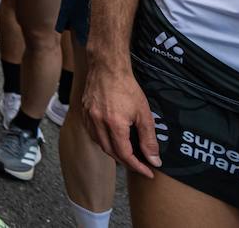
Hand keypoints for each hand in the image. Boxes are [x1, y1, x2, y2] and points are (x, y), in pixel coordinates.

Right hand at [83, 63, 160, 177]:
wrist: (107, 68)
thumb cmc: (126, 87)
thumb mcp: (144, 114)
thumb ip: (149, 139)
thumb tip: (154, 159)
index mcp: (114, 124)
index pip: (125, 154)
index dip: (137, 166)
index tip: (148, 172)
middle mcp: (98, 123)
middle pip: (111, 152)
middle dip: (126, 162)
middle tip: (139, 165)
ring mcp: (89, 117)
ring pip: (100, 144)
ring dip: (113, 152)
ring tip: (126, 153)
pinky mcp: (84, 112)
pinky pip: (92, 133)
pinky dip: (102, 141)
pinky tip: (110, 139)